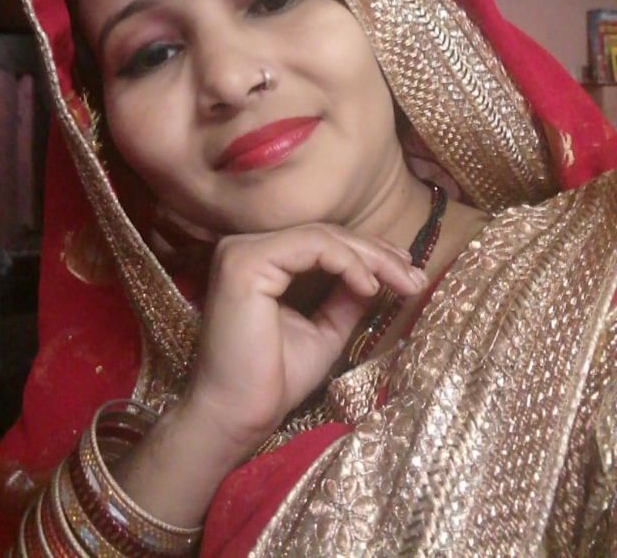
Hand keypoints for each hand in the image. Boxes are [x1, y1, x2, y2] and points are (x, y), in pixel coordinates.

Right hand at [188, 223, 426, 454]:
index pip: (323, 243)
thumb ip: (345, 298)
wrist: (237, 418)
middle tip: (415, 278)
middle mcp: (245, 247)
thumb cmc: (274, 379)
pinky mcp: (245, 262)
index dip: (369, 254)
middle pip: (326, 235)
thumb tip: (380, 274)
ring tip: (402, 282)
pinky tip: (369, 287)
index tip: (408, 276)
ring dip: (370, 257)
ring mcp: (242, 251)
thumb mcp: (325, 330)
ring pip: (322, 236)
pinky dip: (347, 262)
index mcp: (260, 260)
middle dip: (378, 254)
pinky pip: (310, 247)